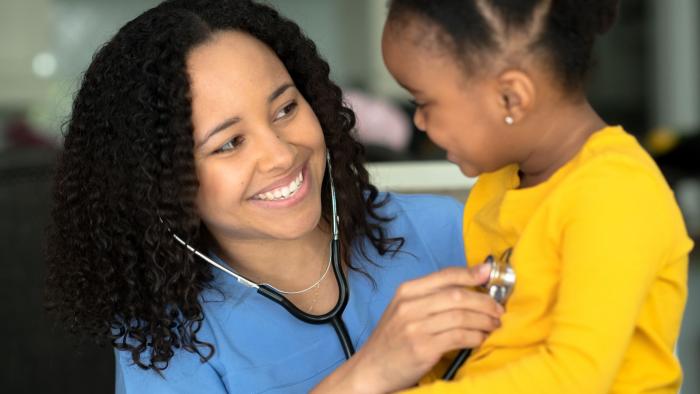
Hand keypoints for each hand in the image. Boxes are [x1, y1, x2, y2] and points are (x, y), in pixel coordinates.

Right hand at [312, 265, 502, 393]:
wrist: (370, 369)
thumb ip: (431, 296)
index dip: (471, 274)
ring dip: (484, 320)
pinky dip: (476, 337)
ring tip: (494, 325)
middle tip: (498, 310)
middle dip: (484, 301)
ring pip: (462, 316)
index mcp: (406, 292)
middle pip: (457, 295)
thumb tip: (468, 282)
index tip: (490, 274)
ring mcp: (415, 327)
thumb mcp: (404, 310)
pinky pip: (459, 337)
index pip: (445, 275)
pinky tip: (480, 339)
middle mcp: (409, 306)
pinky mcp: (423, 348)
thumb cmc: (392, 340)